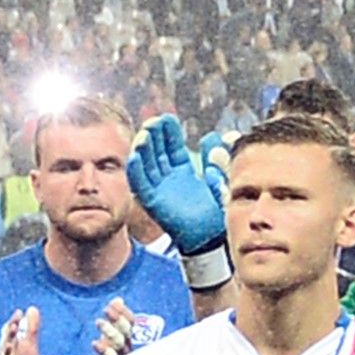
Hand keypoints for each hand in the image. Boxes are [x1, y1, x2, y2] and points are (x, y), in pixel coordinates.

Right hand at [0, 306, 37, 354]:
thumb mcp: (28, 344)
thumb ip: (31, 327)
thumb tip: (32, 308)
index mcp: (12, 344)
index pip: (11, 331)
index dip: (14, 321)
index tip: (20, 312)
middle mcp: (7, 352)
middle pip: (7, 338)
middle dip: (11, 328)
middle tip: (16, 318)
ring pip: (5, 351)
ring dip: (9, 341)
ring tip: (13, 331)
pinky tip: (10, 350)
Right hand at [126, 115, 226, 255]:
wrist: (212, 236)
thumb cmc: (216, 209)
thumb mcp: (219, 177)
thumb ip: (216, 157)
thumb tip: (214, 135)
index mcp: (183, 171)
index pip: (172, 146)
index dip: (169, 133)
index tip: (167, 117)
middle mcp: (168, 178)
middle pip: (157, 152)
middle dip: (154, 136)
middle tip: (153, 121)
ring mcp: (159, 189)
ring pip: (146, 165)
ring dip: (143, 149)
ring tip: (144, 135)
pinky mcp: (152, 202)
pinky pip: (140, 185)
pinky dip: (135, 171)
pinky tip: (135, 157)